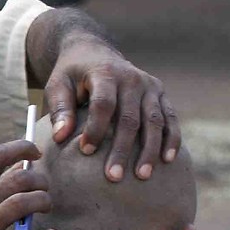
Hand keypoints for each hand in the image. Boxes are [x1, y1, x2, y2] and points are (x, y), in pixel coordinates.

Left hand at [43, 37, 178, 182]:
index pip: (104, 104)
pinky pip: (170, 118)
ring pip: (154, 120)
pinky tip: (167, 160)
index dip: (96, 128)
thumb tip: (61, 137)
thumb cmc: (72, 76)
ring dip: (150, 149)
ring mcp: (150, 86)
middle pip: (130, 118)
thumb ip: (59, 109)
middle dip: (123, 149)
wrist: (94, 53)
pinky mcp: (161, 94)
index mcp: (105, 73)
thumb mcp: (57, 85)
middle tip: (114, 177)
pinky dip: (171, 139)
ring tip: (142, 176)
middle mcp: (132, 78)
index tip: (86, 152)